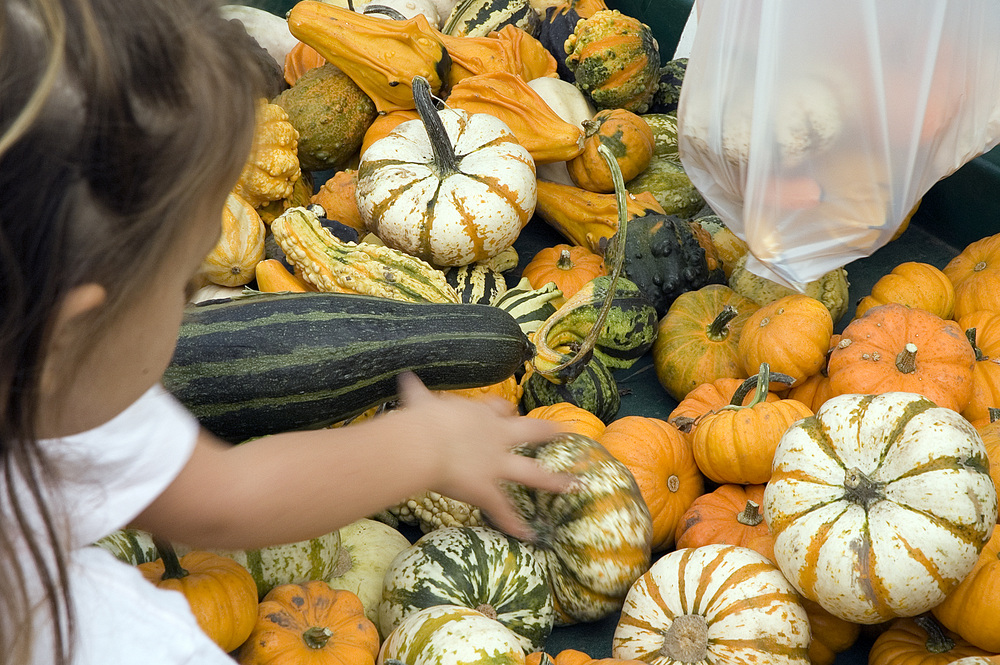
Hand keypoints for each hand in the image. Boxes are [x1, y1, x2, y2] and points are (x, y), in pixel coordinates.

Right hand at [396, 372, 573, 540]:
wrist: (425, 443)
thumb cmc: (422, 420)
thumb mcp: (421, 402)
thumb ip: (416, 392)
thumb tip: (405, 379)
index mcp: (480, 416)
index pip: (500, 409)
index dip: (506, 411)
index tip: (510, 411)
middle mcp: (496, 438)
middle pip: (530, 432)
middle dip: (547, 434)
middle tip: (561, 432)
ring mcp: (496, 465)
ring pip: (533, 473)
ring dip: (554, 481)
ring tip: (573, 485)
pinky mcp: (488, 490)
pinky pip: (504, 510)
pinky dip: (514, 524)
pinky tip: (527, 535)